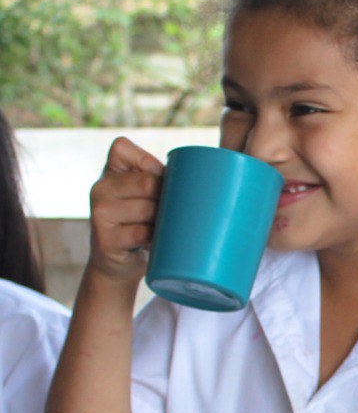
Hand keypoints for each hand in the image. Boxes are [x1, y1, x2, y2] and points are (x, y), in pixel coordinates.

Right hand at [88, 138, 163, 277]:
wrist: (120, 265)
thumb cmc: (144, 224)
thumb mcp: (147, 197)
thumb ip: (159, 180)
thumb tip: (203, 173)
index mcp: (110, 172)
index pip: (122, 147)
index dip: (149, 163)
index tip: (160, 181)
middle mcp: (100, 188)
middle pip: (147, 182)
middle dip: (166, 198)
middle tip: (171, 214)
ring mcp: (99, 213)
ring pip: (147, 208)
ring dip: (164, 221)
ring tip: (164, 230)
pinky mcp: (105, 239)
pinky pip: (142, 233)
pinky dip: (156, 239)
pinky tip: (157, 243)